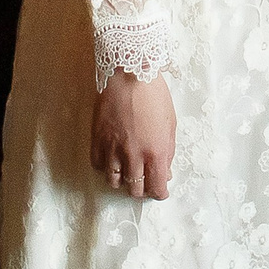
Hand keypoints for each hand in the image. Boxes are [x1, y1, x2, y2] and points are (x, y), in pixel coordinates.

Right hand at [91, 74, 176, 198]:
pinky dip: (105, 168)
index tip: (160, 190)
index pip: (157, 187)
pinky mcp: (97, 140)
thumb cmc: (154, 96)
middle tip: (144, 181)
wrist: (129, 75)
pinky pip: (98, 166)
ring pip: (114, 181)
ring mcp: (113, 149)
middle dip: (142, 189)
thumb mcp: (170, 124)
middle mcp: (134, 155)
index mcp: (156, 151)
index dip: (159, 193)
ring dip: (122, 180)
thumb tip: (166, 172)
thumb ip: (168, 152)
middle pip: (135, 188)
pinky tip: (111, 160)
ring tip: (127, 172)